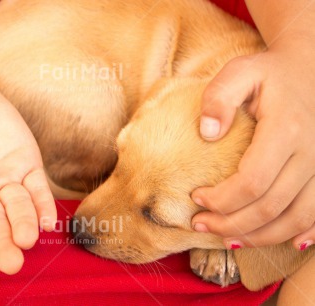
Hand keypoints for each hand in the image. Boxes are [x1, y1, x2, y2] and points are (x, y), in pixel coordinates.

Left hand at [191, 40, 314, 250]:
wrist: (312, 69)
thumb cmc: (270, 73)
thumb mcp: (241, 72)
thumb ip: (219, 98)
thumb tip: (207, 133)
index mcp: (287, 129)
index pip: (252, 181)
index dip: (222, 198)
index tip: (195, 198)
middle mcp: (312, 153)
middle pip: (271, 207)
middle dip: (231, 223)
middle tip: (200, 224)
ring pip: (296, 218)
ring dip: (259, 236)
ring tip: (227, 239)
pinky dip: (300, 233)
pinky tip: (280, 241)